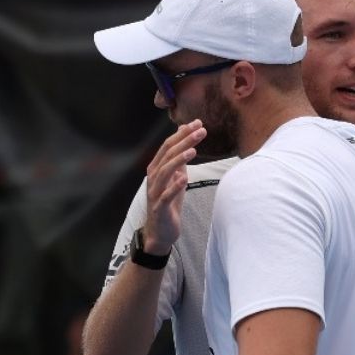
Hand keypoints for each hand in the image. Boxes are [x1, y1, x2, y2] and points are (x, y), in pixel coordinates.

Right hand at [141, 123, 205, 250]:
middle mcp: (153, 178)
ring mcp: (154, 193)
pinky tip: (184, 178)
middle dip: (184, 141)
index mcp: (156, 169)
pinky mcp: (159, 208)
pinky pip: (166, 195)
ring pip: (165, 172)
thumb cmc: (169, 204)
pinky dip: (175, 186)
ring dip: (179, 159)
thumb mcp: (176, 179)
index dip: (182, 134)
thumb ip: (179, 162)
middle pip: (167, 155)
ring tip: (193, 150)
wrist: (160, 231)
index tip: (197, 123)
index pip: (168, 146)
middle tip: (201, 131)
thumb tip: (185, 142)